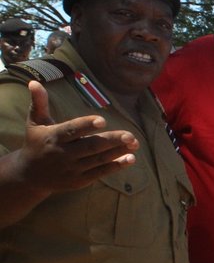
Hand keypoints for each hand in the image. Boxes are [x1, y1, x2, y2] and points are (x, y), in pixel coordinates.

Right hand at [15, 80, 138, 192]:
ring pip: (98, 159)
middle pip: (91, 146)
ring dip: (118, 152)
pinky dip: (116, 166)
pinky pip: (100, 172)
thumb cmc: (36, 143)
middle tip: (130, 135)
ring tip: (135, 144)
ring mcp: (72, 168)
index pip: (72, 130)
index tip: (102, 120)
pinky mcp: (79, 180)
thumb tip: (33, 82)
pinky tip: (131, 158)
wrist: (30, 175)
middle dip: (111, 140)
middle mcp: (63, 153)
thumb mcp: (35, 123)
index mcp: (53, 137)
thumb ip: (39, 103)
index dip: (86, 125)